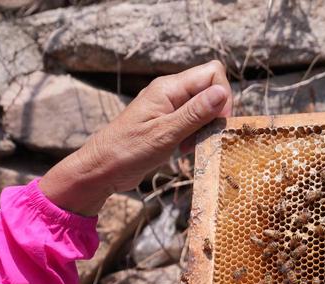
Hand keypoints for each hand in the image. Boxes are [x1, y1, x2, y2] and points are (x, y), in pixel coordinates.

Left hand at [40, 61, 231, 215]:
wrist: (102, 169)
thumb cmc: (127, 150)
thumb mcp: (166, 133)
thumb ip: (195, 113)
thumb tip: (222, 92)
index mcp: (169, 88)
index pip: (212, 74)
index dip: (222, 96)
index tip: (217, 122)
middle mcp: (171, 92)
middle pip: (211, 89)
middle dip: (216, 114)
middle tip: (203, 136)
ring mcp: (169, 107)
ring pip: (205, 107)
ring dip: (206, 127)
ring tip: (190, 145)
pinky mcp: (169, 123)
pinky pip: (194, 121)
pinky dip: (196, 135)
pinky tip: (185, 149)